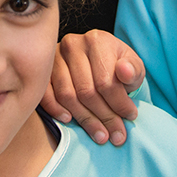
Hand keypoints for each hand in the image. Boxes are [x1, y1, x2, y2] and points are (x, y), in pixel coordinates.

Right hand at [41, 29, 145, 145]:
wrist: (97, 57)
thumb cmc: (116, 65)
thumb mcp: (133, 65)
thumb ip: (134, 70)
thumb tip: (125, 71)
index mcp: (97, 40)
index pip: (105, 80)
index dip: (119, 103)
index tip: (130, 117)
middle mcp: (73, 45)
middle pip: (86, 91)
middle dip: (104, 117)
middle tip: (116, 136)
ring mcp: (55, 57)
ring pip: (67, 95)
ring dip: (84, 119)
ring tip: (100, 135)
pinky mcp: (42, 70)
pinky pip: (45, 94)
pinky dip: (55, 110)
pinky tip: (69, 120)